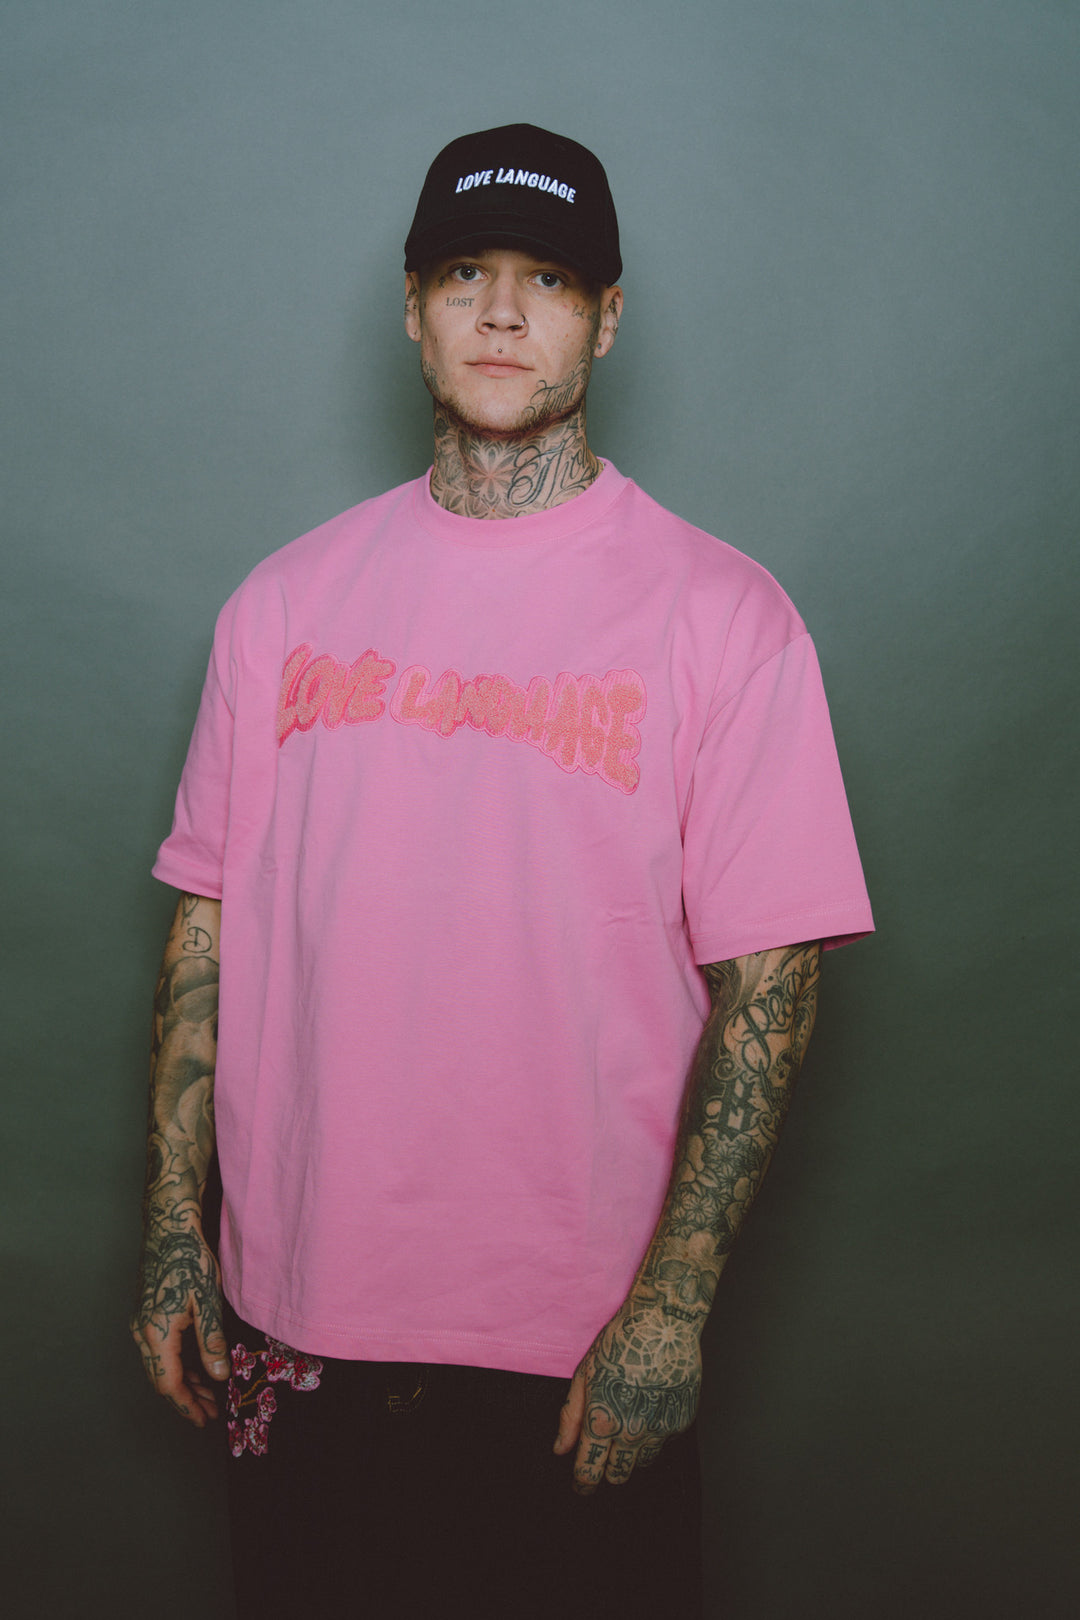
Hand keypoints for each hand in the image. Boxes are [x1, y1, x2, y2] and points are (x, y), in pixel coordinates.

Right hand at [131, 1224, 228, 1426]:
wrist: (168, 1229)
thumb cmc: (189, 1260)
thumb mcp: (207, 1302)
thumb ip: (212, 1342)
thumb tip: (218, 1375)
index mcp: (156, 1333)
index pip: (168, 1383)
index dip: (187, 1405)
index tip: (204, 1419)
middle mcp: (142, 1333)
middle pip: (161, 1379)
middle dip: (186, 1398)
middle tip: (210, 1411)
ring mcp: (141, 1323)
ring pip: (158, 1366)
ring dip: (182, 1382)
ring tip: (207, 1394)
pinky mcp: (145, 1315)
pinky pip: (158, 1352)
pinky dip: (176, 1364)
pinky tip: (195, 1367)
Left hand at [553, 1302, 701, 1491]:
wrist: (663, 1324)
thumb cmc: (621, 1343)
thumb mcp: (585, 1375)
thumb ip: (571, 1417)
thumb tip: (560, 1449)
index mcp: (604, 1421)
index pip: (589, 1472)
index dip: (582, 1484)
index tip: (580, 1486)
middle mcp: (633, 1432)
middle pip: (617, 1476)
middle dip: (606, 1472)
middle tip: (602, 1456)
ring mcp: (660, 1429)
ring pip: (641, 1463)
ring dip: (630, 1454)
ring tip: (626, 1425)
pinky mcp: (681, 1422)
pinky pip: (662, 1443)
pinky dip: (652, 1435)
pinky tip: (647, 1409)